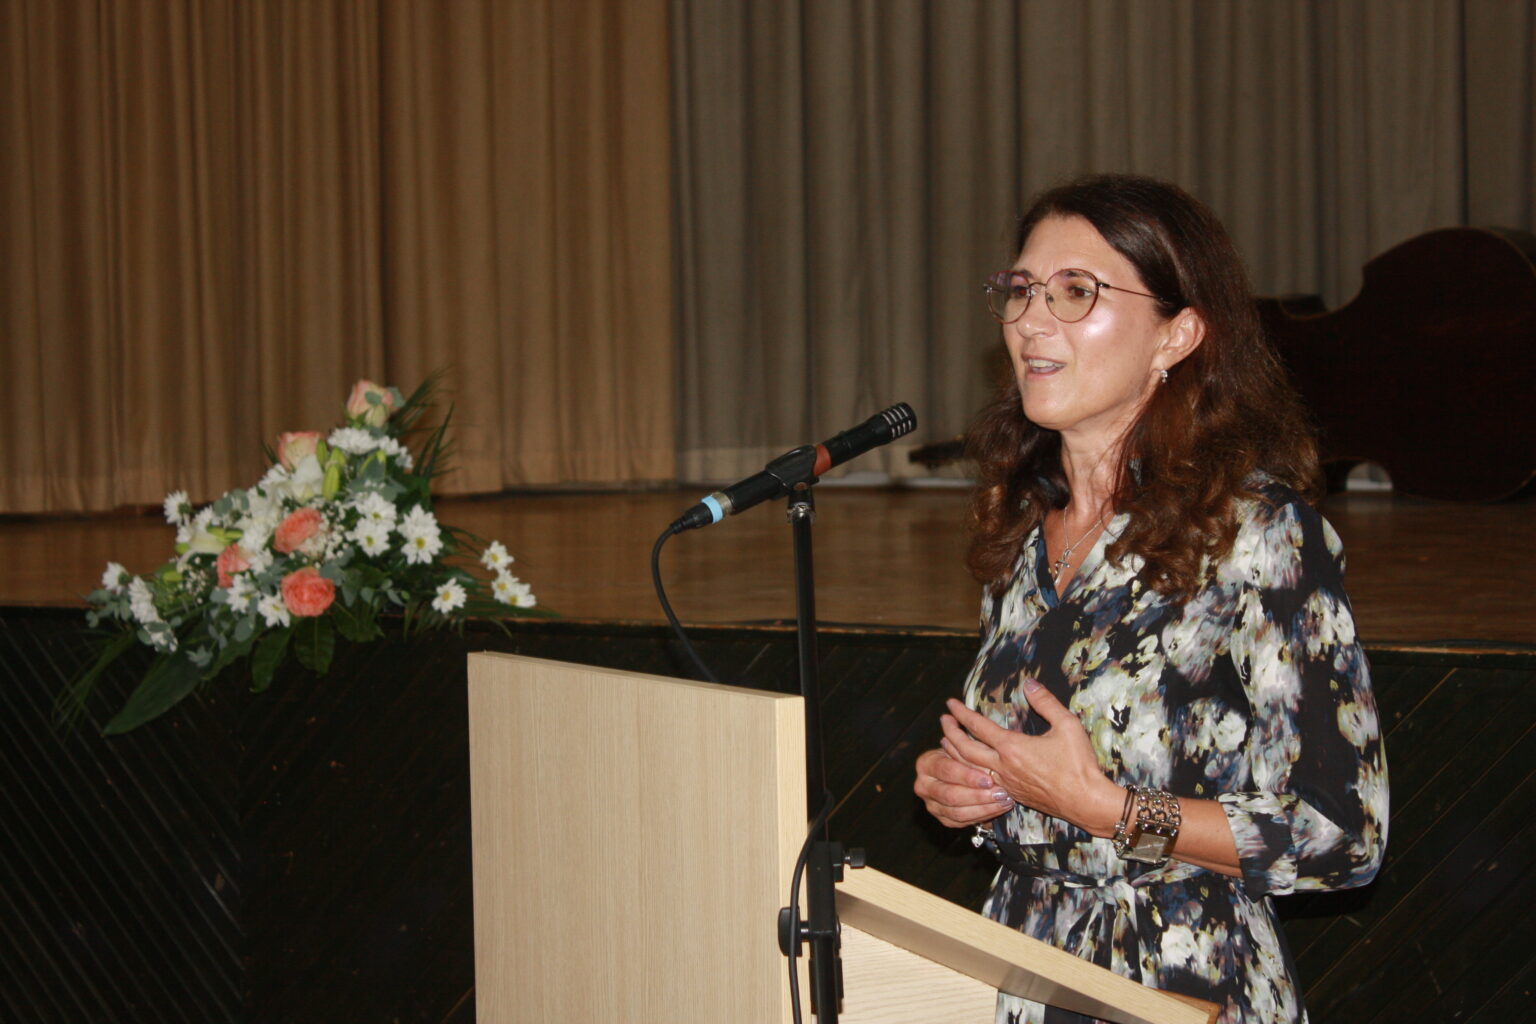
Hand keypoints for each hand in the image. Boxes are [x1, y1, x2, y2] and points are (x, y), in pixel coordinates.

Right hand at [913, 744, 1014, 828]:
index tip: (989, 778)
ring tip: (1004, 800)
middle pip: (950, 794)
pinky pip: (962, 822)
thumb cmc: (965, 757)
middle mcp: (923, 785)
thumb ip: (961, 740)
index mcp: (925, 764)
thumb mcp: (963, 747)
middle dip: (977, 795)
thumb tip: (949, 718)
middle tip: (1000, 793)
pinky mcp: (943, 818)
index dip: (967, 775)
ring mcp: (931, 804)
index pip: (945, 770)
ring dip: (984, 807)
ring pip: (957, 812)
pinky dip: (983, 815)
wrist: (964, 775)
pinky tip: (999, 807)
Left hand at [938, 680, 1121, 836]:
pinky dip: (968, 772)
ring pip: (969, 769)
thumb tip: (1029, 683)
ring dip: (954, 753)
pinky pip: (980, 783)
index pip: (978, 727)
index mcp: (1012, 747)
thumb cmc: (1078, 764)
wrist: (1086, 802)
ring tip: (945, 742)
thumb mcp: (1067, 725)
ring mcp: (1005, 783)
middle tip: (943, 720)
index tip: (950, 703)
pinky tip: (968, 768)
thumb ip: (1046, 702)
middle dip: (950, 733)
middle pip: (964, 749)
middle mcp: (1003, 766)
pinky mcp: (1012, 796)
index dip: (962, 713)